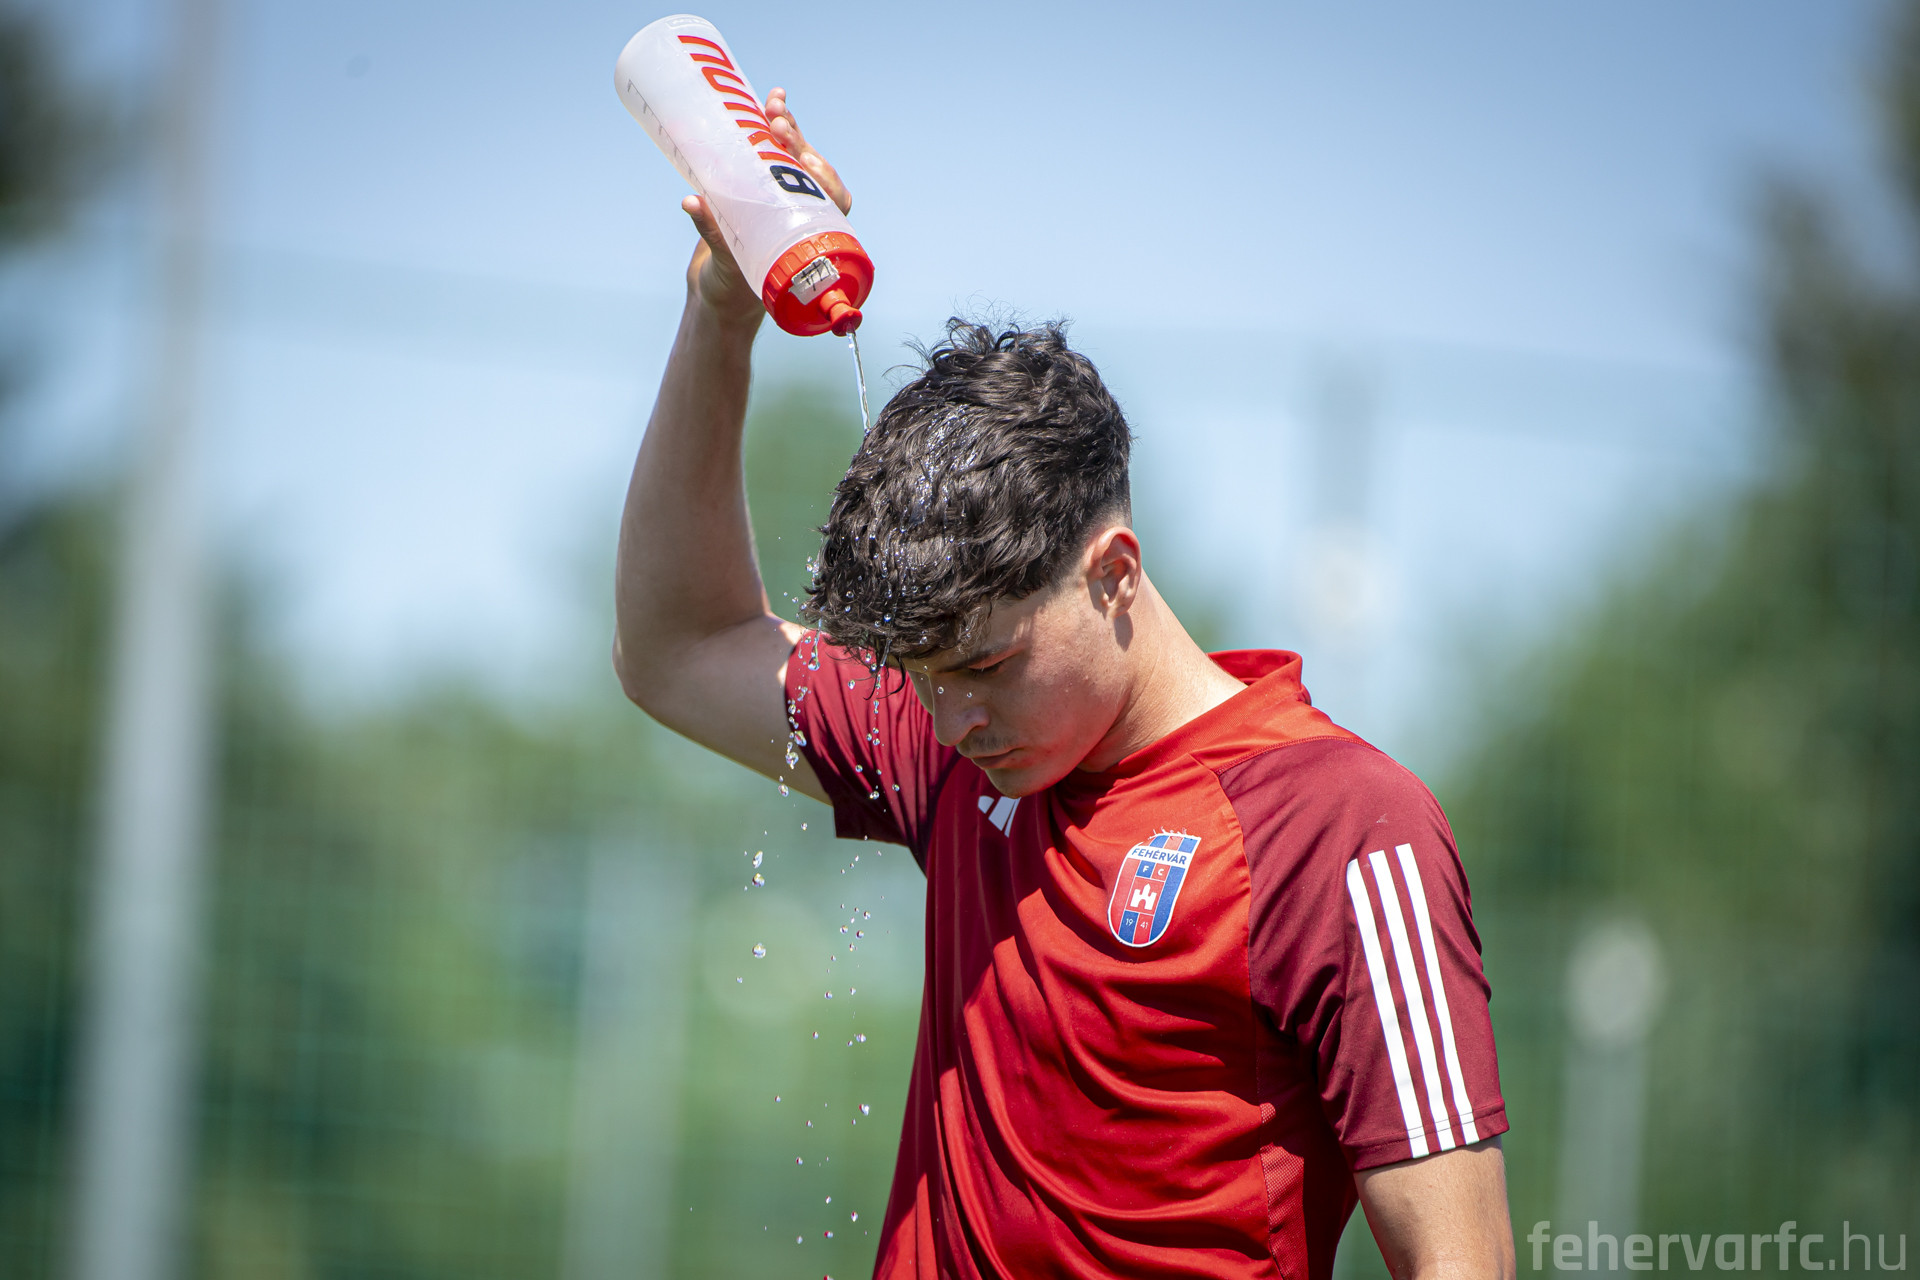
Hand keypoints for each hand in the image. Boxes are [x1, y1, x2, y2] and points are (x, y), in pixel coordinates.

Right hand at [682, 86, 853, 323]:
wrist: (724, 288)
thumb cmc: (733, 282)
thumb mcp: (725, 259)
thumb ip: (711, 230)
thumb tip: (690, 202)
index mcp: (808, 234)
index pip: (831, 200)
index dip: (824, 178)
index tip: (806, 161)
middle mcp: (802, 211)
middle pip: (810, 170)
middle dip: (798, 142)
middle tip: (779, 123)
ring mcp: (784, 195)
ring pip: (794, 155)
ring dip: (788, 126)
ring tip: (775, 102)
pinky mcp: (763, 183)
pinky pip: (774, 152)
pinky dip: (772, 127)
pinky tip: (770, 102)